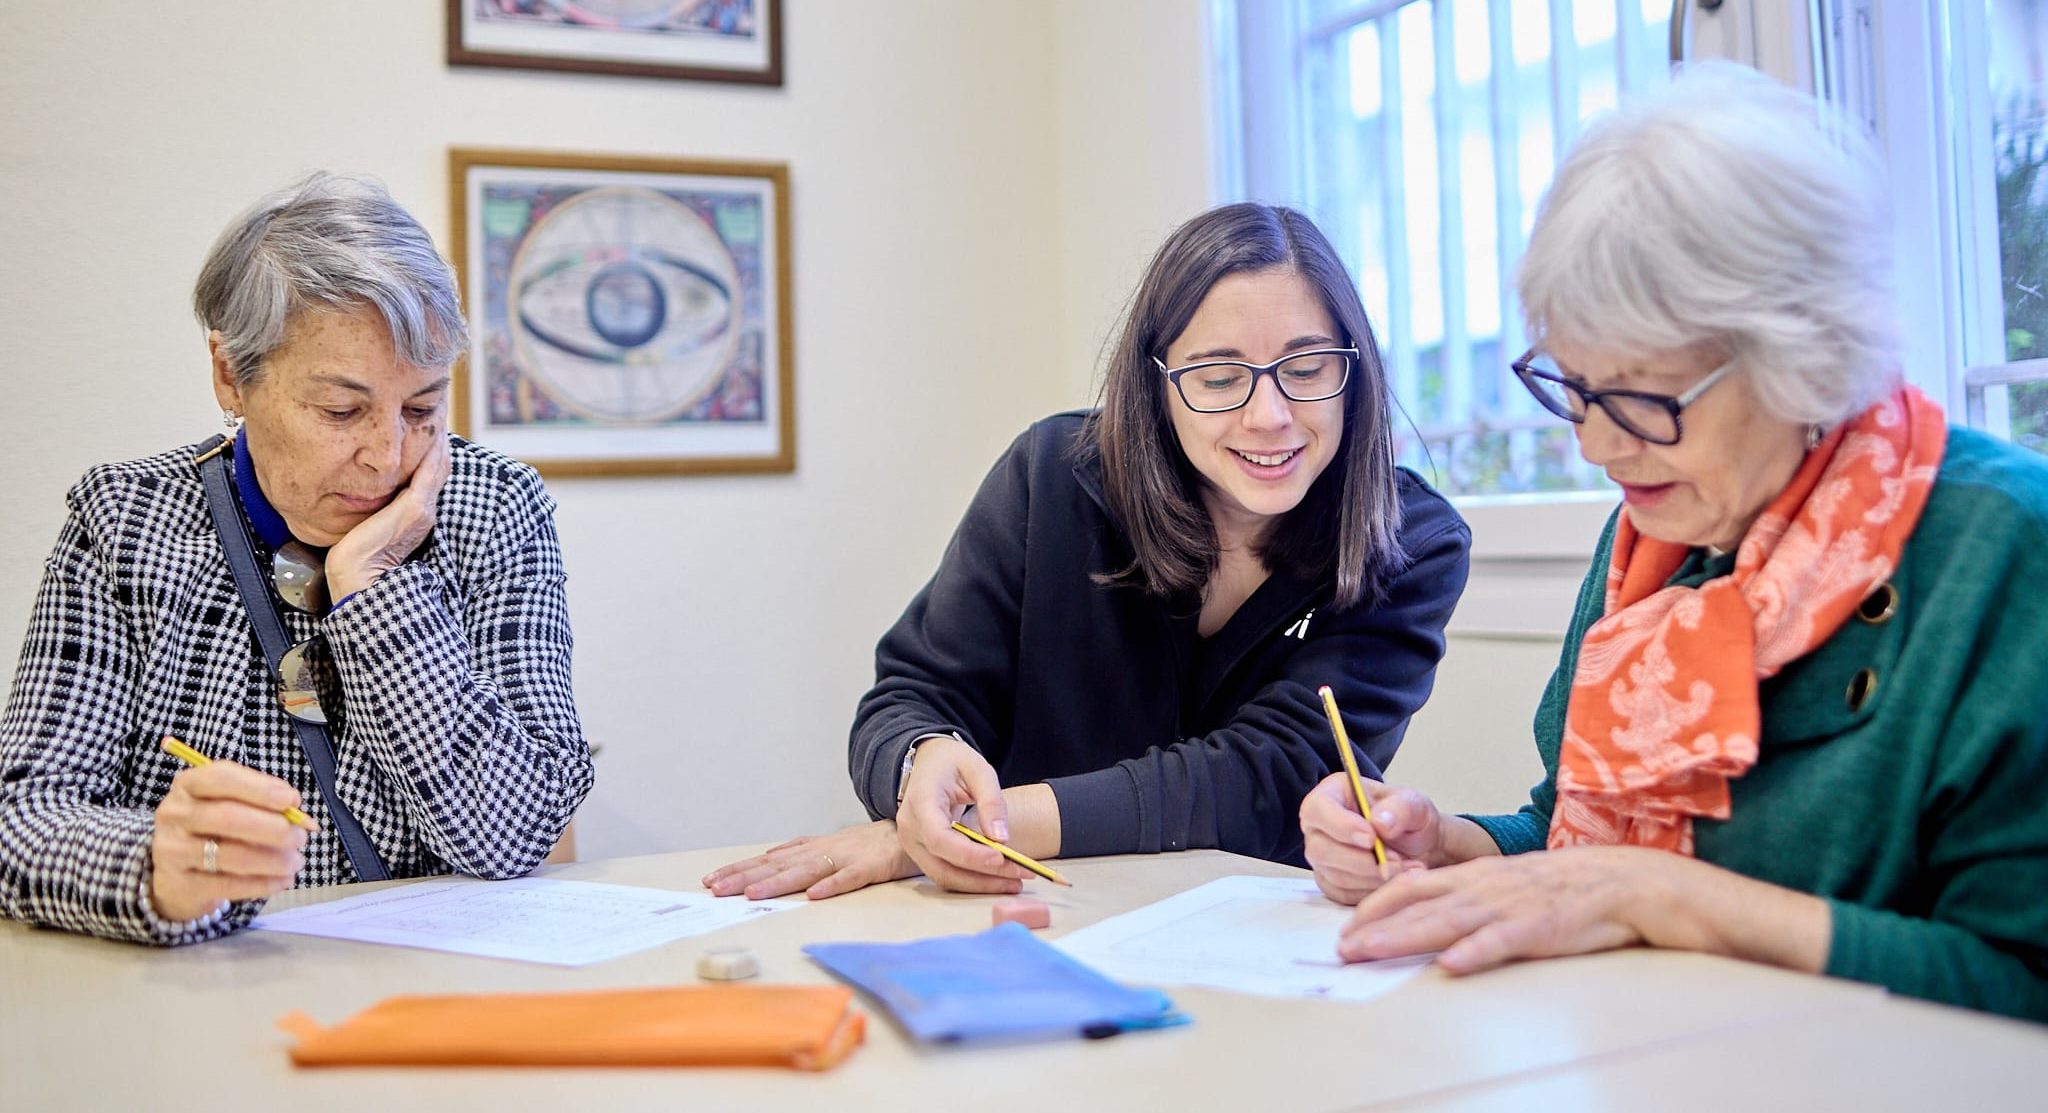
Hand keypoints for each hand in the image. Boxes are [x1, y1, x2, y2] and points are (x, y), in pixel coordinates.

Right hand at [149, 759, 311, 921]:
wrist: (174, 874)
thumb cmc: (212, 829)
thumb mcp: (228, 805)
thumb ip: (260, 802)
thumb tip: (296, 810)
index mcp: (188, 785)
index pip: (220, 777)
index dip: (259, 788)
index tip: (292, 800)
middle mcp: (175, 815)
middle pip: (227, 816)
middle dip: (273, 828)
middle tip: (300, 837)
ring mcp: (172, 851)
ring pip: (230, 855)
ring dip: (273, 859)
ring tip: (297, 862)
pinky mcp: (179, 885)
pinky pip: (228, 884)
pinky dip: (263, 883)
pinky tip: (283, 880)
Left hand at [326, 430, 448, 599]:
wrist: (358, 579)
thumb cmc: (355, 559)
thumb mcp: (365, 527)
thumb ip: (370, 508)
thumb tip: (358, 491)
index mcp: (416, 515)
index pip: (429, 475)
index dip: (430, 451)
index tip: (423, 428)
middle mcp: (424, 510)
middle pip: (438, 466)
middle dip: (436, 439)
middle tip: (431, 411)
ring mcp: (422, 508)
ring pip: (437, 464)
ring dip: (437, 438)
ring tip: (433, 414)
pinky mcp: (414, 507)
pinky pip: (429, 471)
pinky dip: (433, 449)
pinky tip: (431, 430)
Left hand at [701, 822, 916, 900]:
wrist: (912, 827)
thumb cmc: (868, 844)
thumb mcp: (829, 848)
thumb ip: (801, 855)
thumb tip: (768, 862)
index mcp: (811, 849)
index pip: (768, 861)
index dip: (739, 870)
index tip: (711, 880)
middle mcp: (822, 850)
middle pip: (778, 866)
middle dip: (745, 877)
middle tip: (716, 889)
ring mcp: (846, 857)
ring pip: (806, 871)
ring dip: (778, 883)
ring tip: (752, 895)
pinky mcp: (870, 867)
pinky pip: (850, 878)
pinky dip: (832, 885)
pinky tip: (815, 895)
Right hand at [893, 736, 1028, 893]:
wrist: (929, 762)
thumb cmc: (952, 762)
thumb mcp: (978, 769)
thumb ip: (991, 801)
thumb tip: (1001, 838)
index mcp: (920, 802)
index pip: (940, 838)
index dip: (970, 854)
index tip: (1001, 858)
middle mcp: (910, 829)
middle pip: (944, 865)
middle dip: (984, 876)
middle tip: (1020, 875)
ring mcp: (913, 844)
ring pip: (945, 876)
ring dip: (980, 884)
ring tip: (1014, 881)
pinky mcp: (923, 853)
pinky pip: (946, 873)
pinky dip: (973, 880)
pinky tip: (998, 877)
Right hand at [1300, 772, 1437, 904]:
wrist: (1421, 849)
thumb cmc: (1410, 821)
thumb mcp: (1416, 805)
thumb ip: (1401, 809)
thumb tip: (1379, 823)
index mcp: (1332, 794)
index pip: (1317, 808)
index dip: (1340, 825)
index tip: (1371, 838)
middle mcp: (1319, 826)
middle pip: (1320, 848)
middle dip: (1361, 860)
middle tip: (1396, 860)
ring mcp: (1322, 857)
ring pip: (1334, 875)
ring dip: (1372, 876)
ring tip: (1405, 868)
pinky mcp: (1330, 882)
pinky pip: (1343, 894)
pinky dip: (1371, 891)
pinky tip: (1393, 880)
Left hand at [1336, 846, 1676, 972]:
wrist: (1621, 881)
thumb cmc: (1559, 888)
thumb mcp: (1504, 883)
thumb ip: (1467, 897)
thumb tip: (1428, 915)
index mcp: (1473, 875)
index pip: (1411, 886)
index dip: (1376, 906)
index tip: (1347, 927)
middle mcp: (1483, 886)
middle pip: (1419, 904)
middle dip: (1376, 926)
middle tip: (1342, 947)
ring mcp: (1508, 906)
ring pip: (1447, 921)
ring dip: (1405, 936)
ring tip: (1372, 951)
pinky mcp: (1538, 927)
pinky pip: (1501, 941)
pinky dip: (1475, 952)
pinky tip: (1451, 964)